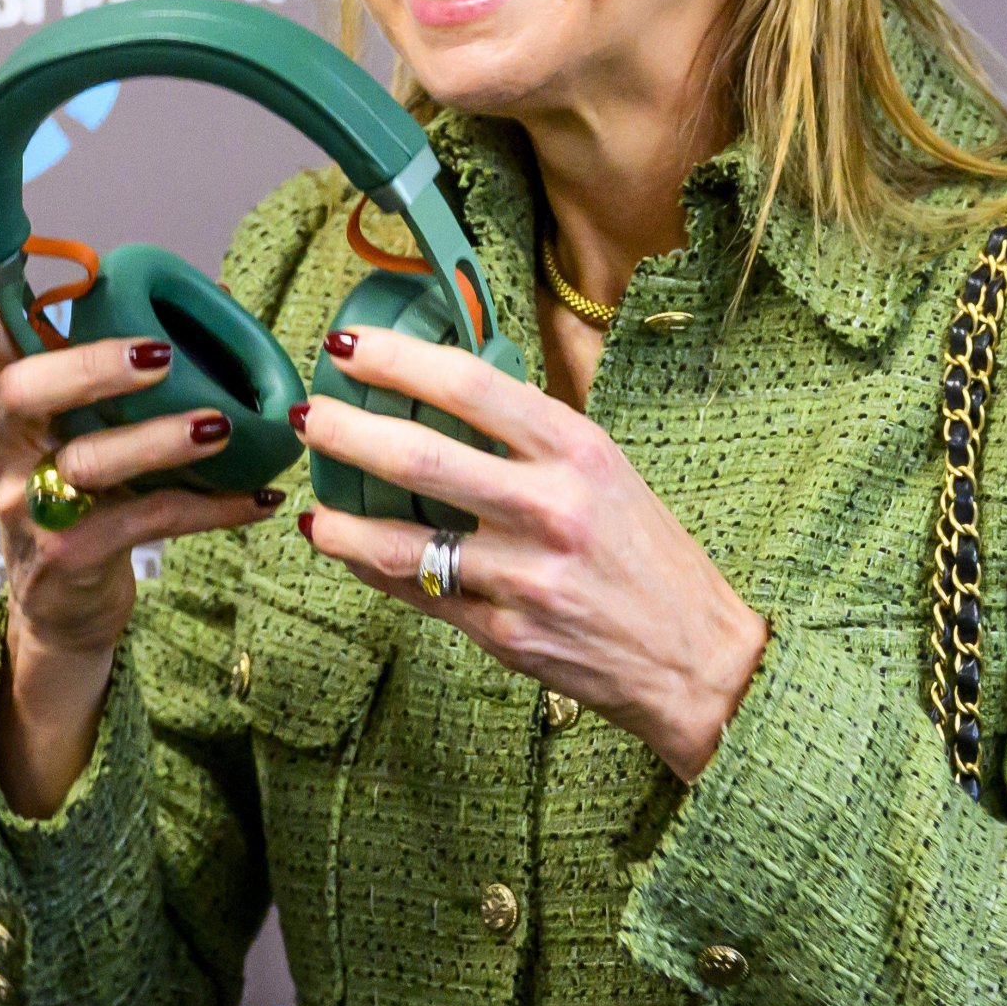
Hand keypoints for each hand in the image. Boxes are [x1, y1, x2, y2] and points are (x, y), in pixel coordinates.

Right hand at [0, 253, 284, 658]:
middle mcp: (5, 450)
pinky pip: (147, 520)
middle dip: (91, 367)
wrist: (67, 606)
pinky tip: (259, 497)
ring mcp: (29, 507)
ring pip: (88, 461)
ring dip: (160, 440)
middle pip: (25, 391)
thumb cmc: (85, 494)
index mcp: (9, 406)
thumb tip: (220, 295)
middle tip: (159, 356)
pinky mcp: (70, 555)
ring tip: (220, 427)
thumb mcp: (85, 429)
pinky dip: (211, 507)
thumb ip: (125, 368)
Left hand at [293, 325, 769, 781]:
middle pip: (421, 456)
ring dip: (340, 520)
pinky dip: (373, 570)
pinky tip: (347, 551)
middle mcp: (548, 506)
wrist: (699, 660)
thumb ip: (533, 437)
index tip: (347, 346)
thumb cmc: (649, 554)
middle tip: (307, 415)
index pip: (470, 386)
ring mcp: (522, 576)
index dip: (397, 359)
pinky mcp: (503, 635)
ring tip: (309, 503)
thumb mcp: (605, 470)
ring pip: (402, 542)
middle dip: (348, 431)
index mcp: (577, 449)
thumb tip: (447, 394)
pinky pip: (418, 594)